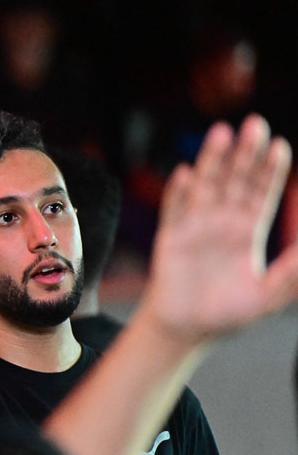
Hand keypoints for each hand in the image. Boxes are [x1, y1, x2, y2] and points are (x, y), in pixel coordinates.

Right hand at [143, 115, 297, 341]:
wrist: (185, 329)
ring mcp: (194, 226)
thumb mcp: (271, 294)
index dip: (270, 170)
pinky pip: (173, 210)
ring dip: (213, 160)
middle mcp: (222, 222)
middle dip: (245, 153)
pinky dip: (178, 192)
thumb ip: (292, 271)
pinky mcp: (169, 237)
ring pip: (206, 185)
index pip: (262, 193)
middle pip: (235, 180)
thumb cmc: (229, 314)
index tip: (280, 147)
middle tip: (254, 125)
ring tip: (221, 132)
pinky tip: (186, 174)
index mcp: (248, 231)